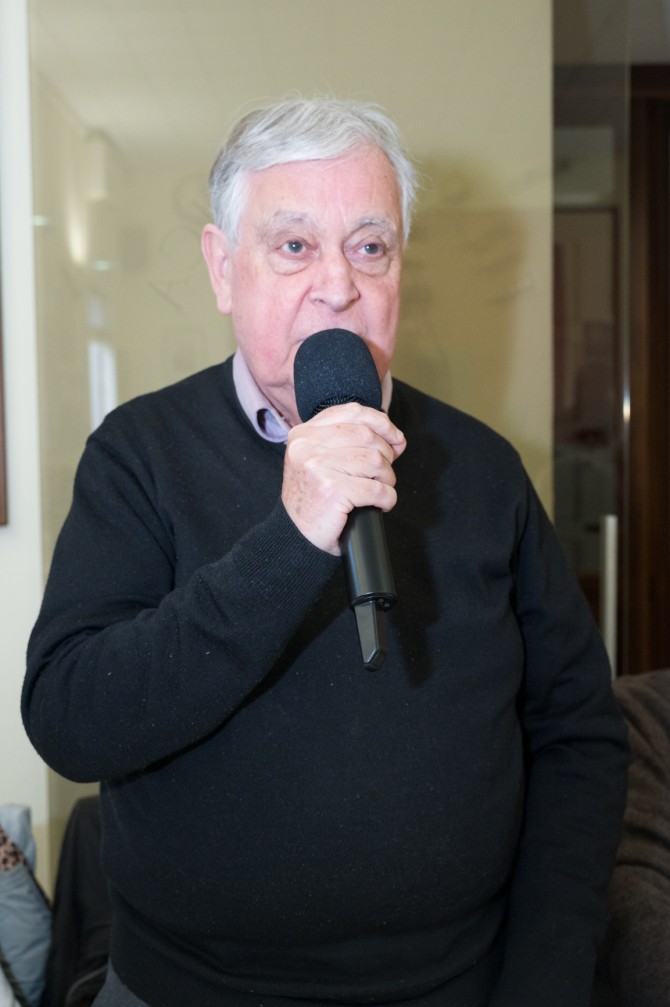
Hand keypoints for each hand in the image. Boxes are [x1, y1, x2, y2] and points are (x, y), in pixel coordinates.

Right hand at [281, 403, 405, 554]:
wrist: (295, 535)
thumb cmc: (313, 498)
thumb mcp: (322, 460)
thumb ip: (352, 443)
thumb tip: (397, 440)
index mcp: (304, 433)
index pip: (353, 412)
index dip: (382, 423)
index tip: (396, 439)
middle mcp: (307, 446)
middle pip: (368, 436)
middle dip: (386, 456)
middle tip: (382, 476)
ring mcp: (317, 466)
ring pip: (376, 461)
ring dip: (387, 479)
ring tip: (379, 490)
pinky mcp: (331, 490)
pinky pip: (376, 489)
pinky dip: (386, 499)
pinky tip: (380, 504)